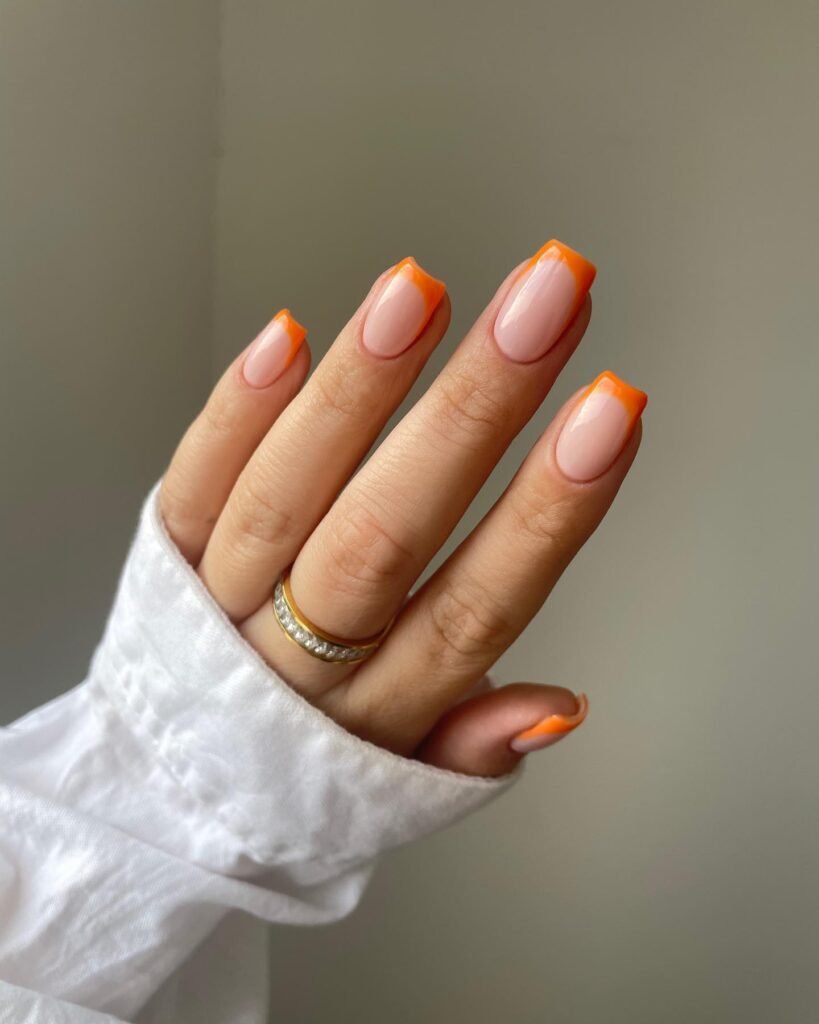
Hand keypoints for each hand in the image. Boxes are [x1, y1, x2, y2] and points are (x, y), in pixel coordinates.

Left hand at [158, 241, 645, 777]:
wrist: (168, 789)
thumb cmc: (302, 761)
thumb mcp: (398, 781)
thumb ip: (470, 746)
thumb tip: (559, 708)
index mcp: (378, 713)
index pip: (476, 606)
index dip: (547, 510)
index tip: (610, 410)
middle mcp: (295, 659)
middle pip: (387, 531)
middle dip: (474, 409)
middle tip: (545, 300)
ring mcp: (218, 607)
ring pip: (287, 495)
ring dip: (358, 389)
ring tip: (423, 292)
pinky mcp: (161, 561)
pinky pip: (193, 485)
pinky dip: (238, 413)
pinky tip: (289, 337)